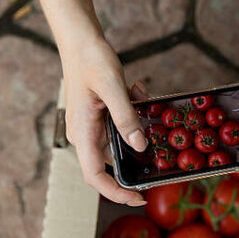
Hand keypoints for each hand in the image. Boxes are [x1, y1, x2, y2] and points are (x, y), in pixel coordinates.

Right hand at [63, 39, 148, 205]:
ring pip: (120, 141)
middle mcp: (85, 135)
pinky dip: (134, 114)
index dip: (115, 193)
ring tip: (142, 98)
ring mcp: (91, 126)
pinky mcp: (98, 116)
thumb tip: (139, 148)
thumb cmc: (91, 60)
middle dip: (135, 158)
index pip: (95, 176)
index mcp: (83, 132)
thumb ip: (126, 118)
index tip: (138, 198)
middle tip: (159, 152)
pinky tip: (137, 91)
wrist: (80, 39)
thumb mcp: (113, 87)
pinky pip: (120, 125)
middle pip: (110, 163)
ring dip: (137, 127)